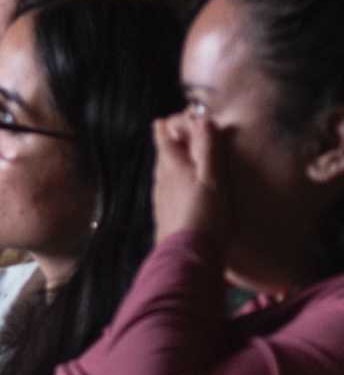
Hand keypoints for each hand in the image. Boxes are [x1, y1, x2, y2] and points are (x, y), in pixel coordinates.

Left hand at [152, 110, 230, 244]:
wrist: (188, 255)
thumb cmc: (206, 214)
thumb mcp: (213, 178)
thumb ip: (209, 149)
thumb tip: (203, 120)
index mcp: (173, 168)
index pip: (165, 141)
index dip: (167, 128)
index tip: (164, 120)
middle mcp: (162, 182)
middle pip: (162, 158)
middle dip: (166, 144)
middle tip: (167, 134)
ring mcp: (161, 201)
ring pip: (162, 176)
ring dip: (167, 165)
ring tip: (173, 159)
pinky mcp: (165, 219)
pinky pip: (165, 194)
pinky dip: (170, 185)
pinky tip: (175, 193)